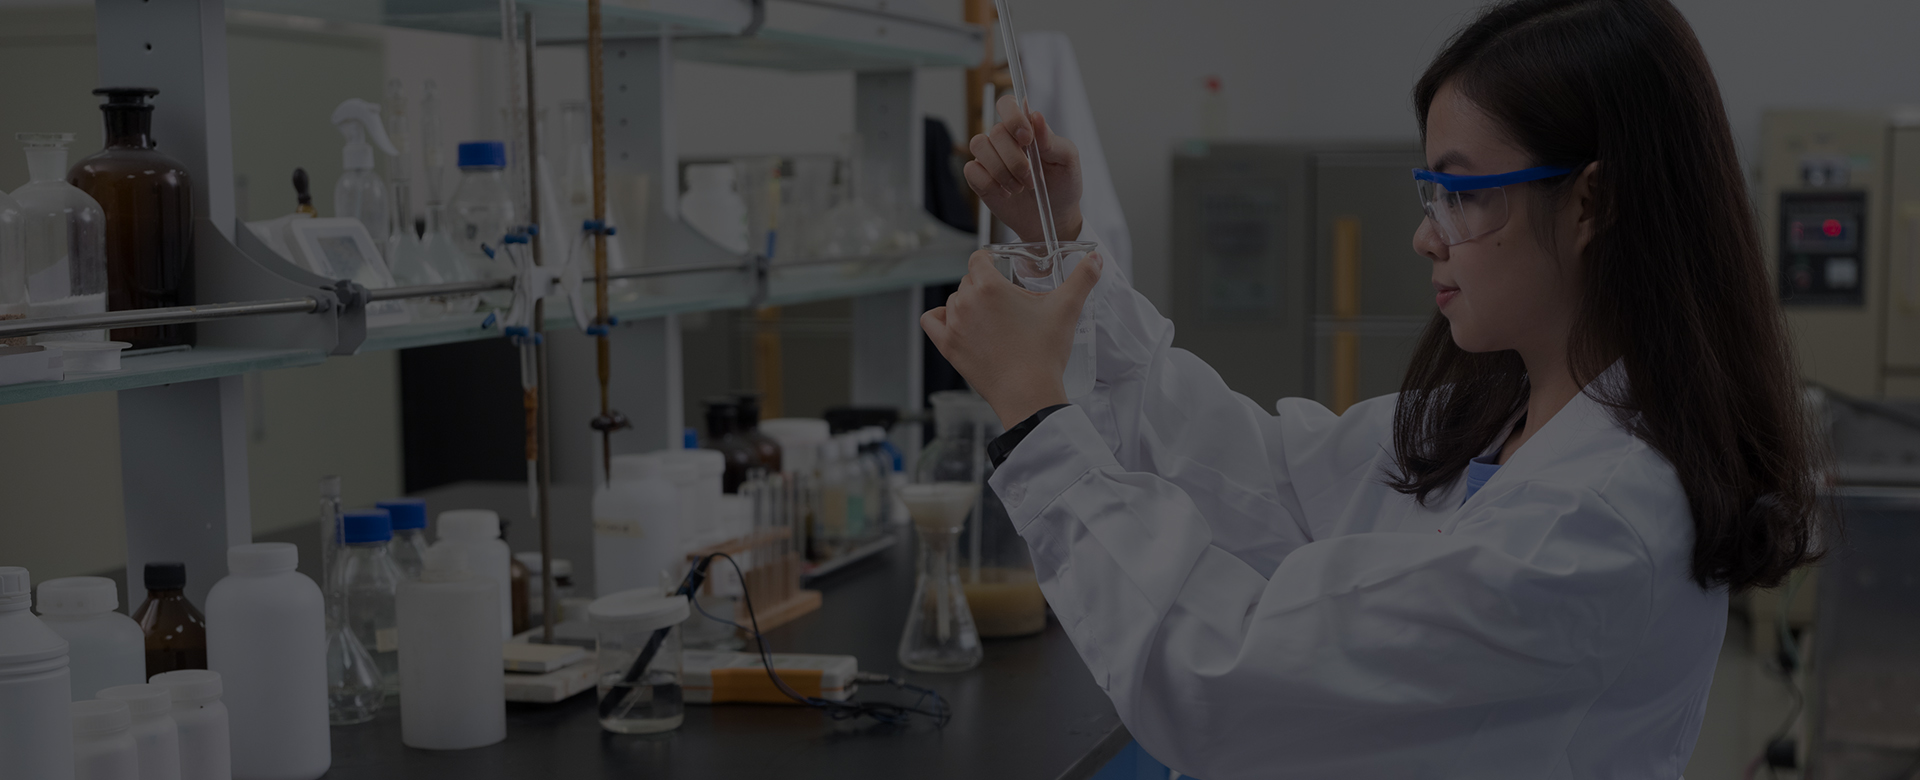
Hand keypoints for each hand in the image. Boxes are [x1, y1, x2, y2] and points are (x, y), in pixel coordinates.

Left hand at [921, 249, 1103, 429]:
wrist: (1028, 394)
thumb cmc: (1044, 352)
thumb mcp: (1067, 309)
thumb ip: (1083, 278)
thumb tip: (1096, 258)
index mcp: (989, 286)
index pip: (979, 258)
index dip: (990, 261)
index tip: (1000, 269)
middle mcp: (966, 301)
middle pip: (969, 280)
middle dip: (986, 286)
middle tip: (1007, 304)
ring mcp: (954, 325)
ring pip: (954, 300)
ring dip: (968, 304)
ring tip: (991, 319)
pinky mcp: (948, 346)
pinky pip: (931, 321)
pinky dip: (941, 318)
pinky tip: (957, 322)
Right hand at [966, 95, 1083, 243]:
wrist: (1054, 218)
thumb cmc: (1063, 186)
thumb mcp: (1068, 161)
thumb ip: (1052, 140)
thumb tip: (1036, 116)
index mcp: (1026, 128)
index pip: (1007, 104)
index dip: (1013, 118)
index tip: (1027, 139)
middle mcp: (1004, 139)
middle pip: (995, 131)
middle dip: (1014, 158)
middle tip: (1031, 178)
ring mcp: (989, 157)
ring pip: (979, 146)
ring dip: (1001, 171)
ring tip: (1019, 187)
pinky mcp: (979, 177)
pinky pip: (971, 170)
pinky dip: (990, 183)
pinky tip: (1006, 193)